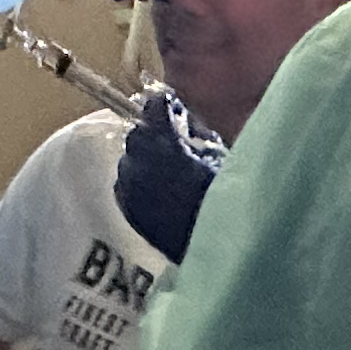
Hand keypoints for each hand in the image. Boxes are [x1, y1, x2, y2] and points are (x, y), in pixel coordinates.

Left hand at [113, 91, 222, 263]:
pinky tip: (158, 190)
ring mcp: (129, 186)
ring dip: (145, 158)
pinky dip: (139, 181)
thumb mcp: (219, 156)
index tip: (177, 109)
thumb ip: (199, 137)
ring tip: (168, 169)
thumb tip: (189, 129)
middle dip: (155, 133)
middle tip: (176, 141)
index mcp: (162, 142)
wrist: (215, 243)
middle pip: (139, 134)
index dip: (166, 106)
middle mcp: (138, 160)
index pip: (154, 107)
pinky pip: (127, 185)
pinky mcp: (128, 208)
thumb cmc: (223, 196)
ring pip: (130, 160)